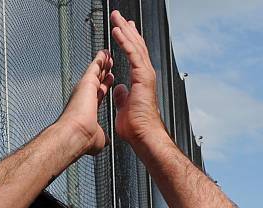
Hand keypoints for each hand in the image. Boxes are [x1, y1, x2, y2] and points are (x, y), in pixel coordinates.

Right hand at [59, 50, 113, 155]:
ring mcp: (85, 89)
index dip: (104, 87)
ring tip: (108, 54)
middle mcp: (85, 97)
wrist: (75, 134)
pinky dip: (101, 58)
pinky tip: (105, 52)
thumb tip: (106, 143)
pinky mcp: (86, 82)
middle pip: (97, 80)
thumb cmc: (83, 139)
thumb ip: (103, 137)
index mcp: (88, 109)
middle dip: (104, 72)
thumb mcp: (98, 139)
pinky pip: (96, 65)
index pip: (98, 94)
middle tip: (109, 63)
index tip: (109, 80)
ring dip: (103, 62)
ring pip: (96, 71)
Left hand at [110, 11, 163, 144]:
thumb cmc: (136, 128)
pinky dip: (125, 41)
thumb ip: (122, 97)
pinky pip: (132, 54)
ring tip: (117, 17)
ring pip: (135, 46)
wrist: (143, 135)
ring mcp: (145, 75)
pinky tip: (118, 31)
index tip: (123, 30)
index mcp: (140, 82)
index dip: (128, 41)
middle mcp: (145, 76)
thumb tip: (118, 89)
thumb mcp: (124, 108)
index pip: (134, 56)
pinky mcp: (142, 77)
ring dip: (124, 30)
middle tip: (119, 16)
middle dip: (127, 30)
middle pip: (136, 46)